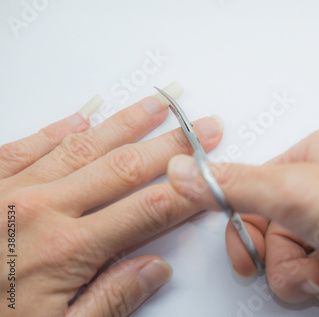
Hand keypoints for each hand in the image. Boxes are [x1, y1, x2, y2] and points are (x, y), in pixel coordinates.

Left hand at [0, 94, 223, 315]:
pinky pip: (27, 144)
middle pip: (126, 168)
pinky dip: (59, 129)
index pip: (149, 210)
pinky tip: (82, 116)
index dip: (189, 190)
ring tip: (157, 106)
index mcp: (65, 250)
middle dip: (174, 146)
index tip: (213, 175)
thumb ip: (109, 301)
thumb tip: (153, 270)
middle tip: (203, 128)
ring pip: (84, 145)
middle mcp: (40, 209)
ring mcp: (10, 190)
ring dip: (127, 123)